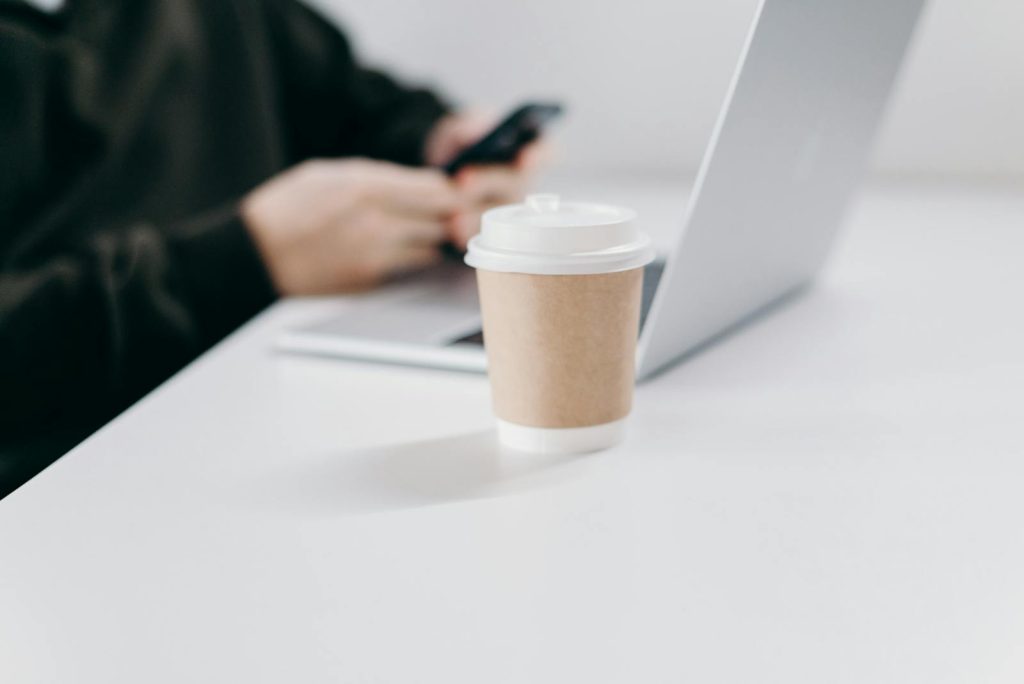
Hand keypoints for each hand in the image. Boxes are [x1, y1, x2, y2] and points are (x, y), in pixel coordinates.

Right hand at [241, 158, 460, 294]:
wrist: (256, 254)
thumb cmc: (286, 209)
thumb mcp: (328, 174)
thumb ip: (375, 176)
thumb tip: (413, 182)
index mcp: (366, 185)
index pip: (434, 188)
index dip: (447, 191)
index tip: (449, 192)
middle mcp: (377, 219)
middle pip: (441, 217)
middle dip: (447, 215)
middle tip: (447, 214)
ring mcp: (376, 252)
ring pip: (432, 245)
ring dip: (432, 238)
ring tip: (422, 232)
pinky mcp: (371, 278)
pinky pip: (410, 266)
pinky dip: (414, 258)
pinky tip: (402, 250)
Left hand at [425, 110, 549, 249]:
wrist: (445, 167)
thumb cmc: (465, 140)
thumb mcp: (464, 123)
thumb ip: (470, 124)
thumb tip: (471, 134)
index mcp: (531, 148)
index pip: (545, 151)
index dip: (537, 156)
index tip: (524, 159)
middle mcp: (526, 181)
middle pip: (516, 185)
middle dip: (488, 182)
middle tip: (463, 181)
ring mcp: (513, 207)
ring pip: (499, 213)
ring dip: (476, 215)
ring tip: (454, 218)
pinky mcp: (493, 228)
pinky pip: (484, 233)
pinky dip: (468, 233)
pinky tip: (454, 232)